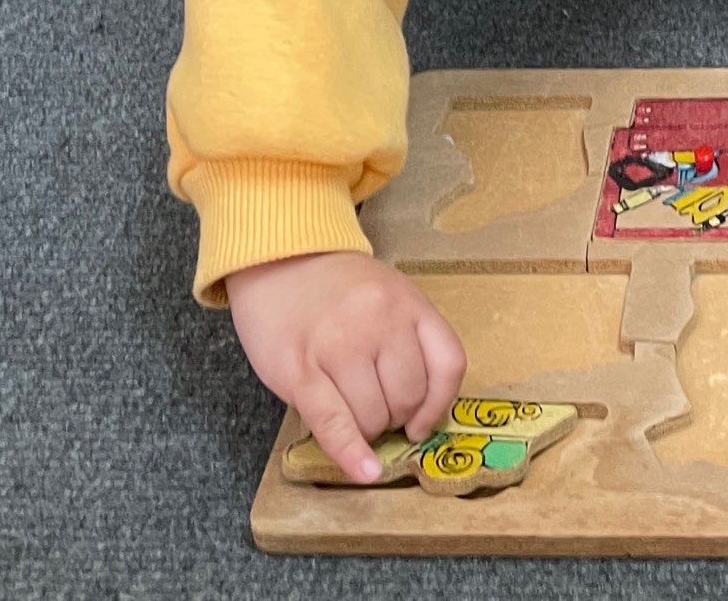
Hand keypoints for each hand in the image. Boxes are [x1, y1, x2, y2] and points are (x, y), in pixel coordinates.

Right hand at [225, 252, 466, 485]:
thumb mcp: (389, 294)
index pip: (448, 364)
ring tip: (348, 410)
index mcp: (408, 303)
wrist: (279, 256)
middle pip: (407, 397)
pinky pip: (333, 422)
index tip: (424, 423)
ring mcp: (339, 345)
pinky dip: (350, 453)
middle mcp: (378, 321)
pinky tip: (363, 471)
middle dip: (394, 416)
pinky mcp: (299, 370)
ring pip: (372, 416)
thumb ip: (408, 339)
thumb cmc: (338, 286)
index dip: (439, 404)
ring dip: (366, 428)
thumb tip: (419, 410)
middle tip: (372, 408)